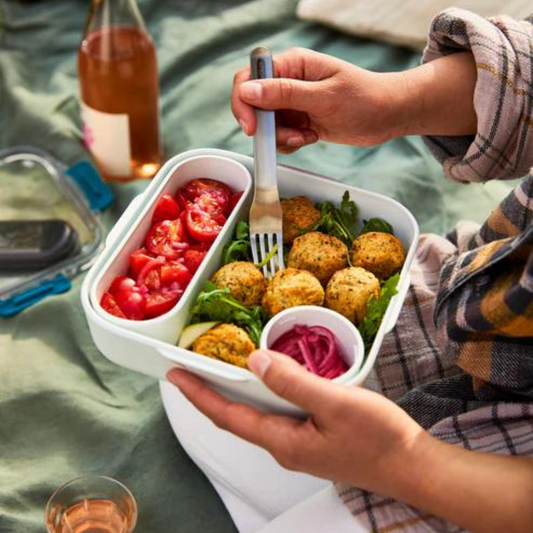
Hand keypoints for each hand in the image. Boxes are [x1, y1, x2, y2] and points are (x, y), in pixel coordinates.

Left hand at [167, 349, 426, 494]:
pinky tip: (271, 378)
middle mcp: (284, 446)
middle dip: (212, 392)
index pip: (228, 415)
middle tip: (194, 366)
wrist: (413, 465)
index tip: (175, 376)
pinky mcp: (314, 438)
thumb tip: (254, 360)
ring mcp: (299, 444)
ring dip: (238, 391)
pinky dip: (266, 393)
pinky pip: (278, 412)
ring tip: (224, 368)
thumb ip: (292, 382)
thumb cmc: (378, 437)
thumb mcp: (335, 403)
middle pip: (238, 416)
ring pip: (259, 414)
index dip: (199, 395)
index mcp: (282, 441)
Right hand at [231, 48, 476, 152]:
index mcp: (292, 65)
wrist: (387, 115)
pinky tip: (311, 137)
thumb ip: (284, 94)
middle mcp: (288, 81)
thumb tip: (246, 91)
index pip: (250, 78)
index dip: (244, 103)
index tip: (253, 128)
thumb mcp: (323, 97)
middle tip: (291, 136)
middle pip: (254, 105)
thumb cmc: (363, 99)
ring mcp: (293, 102)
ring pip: (267, 124)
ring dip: (282, 137)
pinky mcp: (299, 120)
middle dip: (267, 126)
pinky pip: (280, 135)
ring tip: (308, 136)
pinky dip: (291, 142)